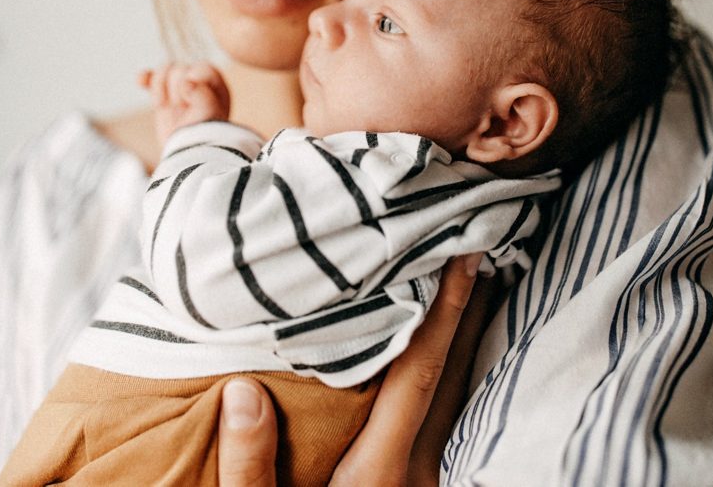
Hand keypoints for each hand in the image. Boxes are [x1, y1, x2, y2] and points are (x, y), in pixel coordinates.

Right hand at [139, 62, 230, 142]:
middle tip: (180, 109)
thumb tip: (186, 82)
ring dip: (160, 87)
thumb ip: (203, 96)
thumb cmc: (204, 136)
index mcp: (215, 86)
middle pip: (180, 69)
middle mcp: (199, 83)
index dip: (192, 83)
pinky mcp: (164, 95)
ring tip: (164, 106)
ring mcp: (180, 89)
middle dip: (175, 90)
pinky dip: (146, 78)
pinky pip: (152, 78)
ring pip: (165, 70)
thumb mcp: (210, 116)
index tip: (189, 101)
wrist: (186, 158)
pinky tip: (141, 82)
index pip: (201, 69)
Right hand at [216, 254, 485, 486]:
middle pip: (451, 377)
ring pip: (454, 397)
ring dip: (461, 341)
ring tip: (464, 284)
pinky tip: (436, 350)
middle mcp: (415, 473)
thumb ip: (250, 466)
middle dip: (465, 312)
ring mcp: (425, 484)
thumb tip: (242, 392)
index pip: (418, 374)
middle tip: (471, 248)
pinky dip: (447, 375)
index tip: (464, 257)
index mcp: (380, 471)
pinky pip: (446, 418)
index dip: (445, 312)